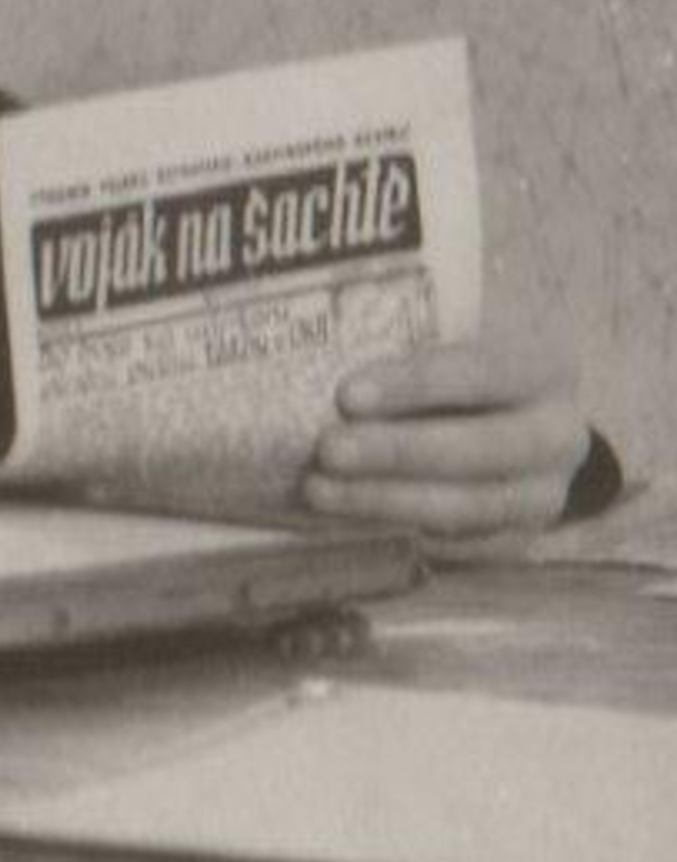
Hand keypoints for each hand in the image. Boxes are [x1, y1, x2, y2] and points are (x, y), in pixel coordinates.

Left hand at [303, 334, 588, 538]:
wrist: (508, 418)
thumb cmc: (455, 359)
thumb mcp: (445, 330)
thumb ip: (402, 326)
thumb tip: (306, 315)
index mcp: (542, 367)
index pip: (484, 371)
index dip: (417, 384)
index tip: (347, 395)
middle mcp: (556, 433)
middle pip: (482, 449)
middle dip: (399, 453)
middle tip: (327, 450)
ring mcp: (540, 493)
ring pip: (469, 507)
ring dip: (387, 501)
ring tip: (318, 491)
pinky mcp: (515, 537)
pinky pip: (462, 547)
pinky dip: (401, 534)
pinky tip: (345, 521)